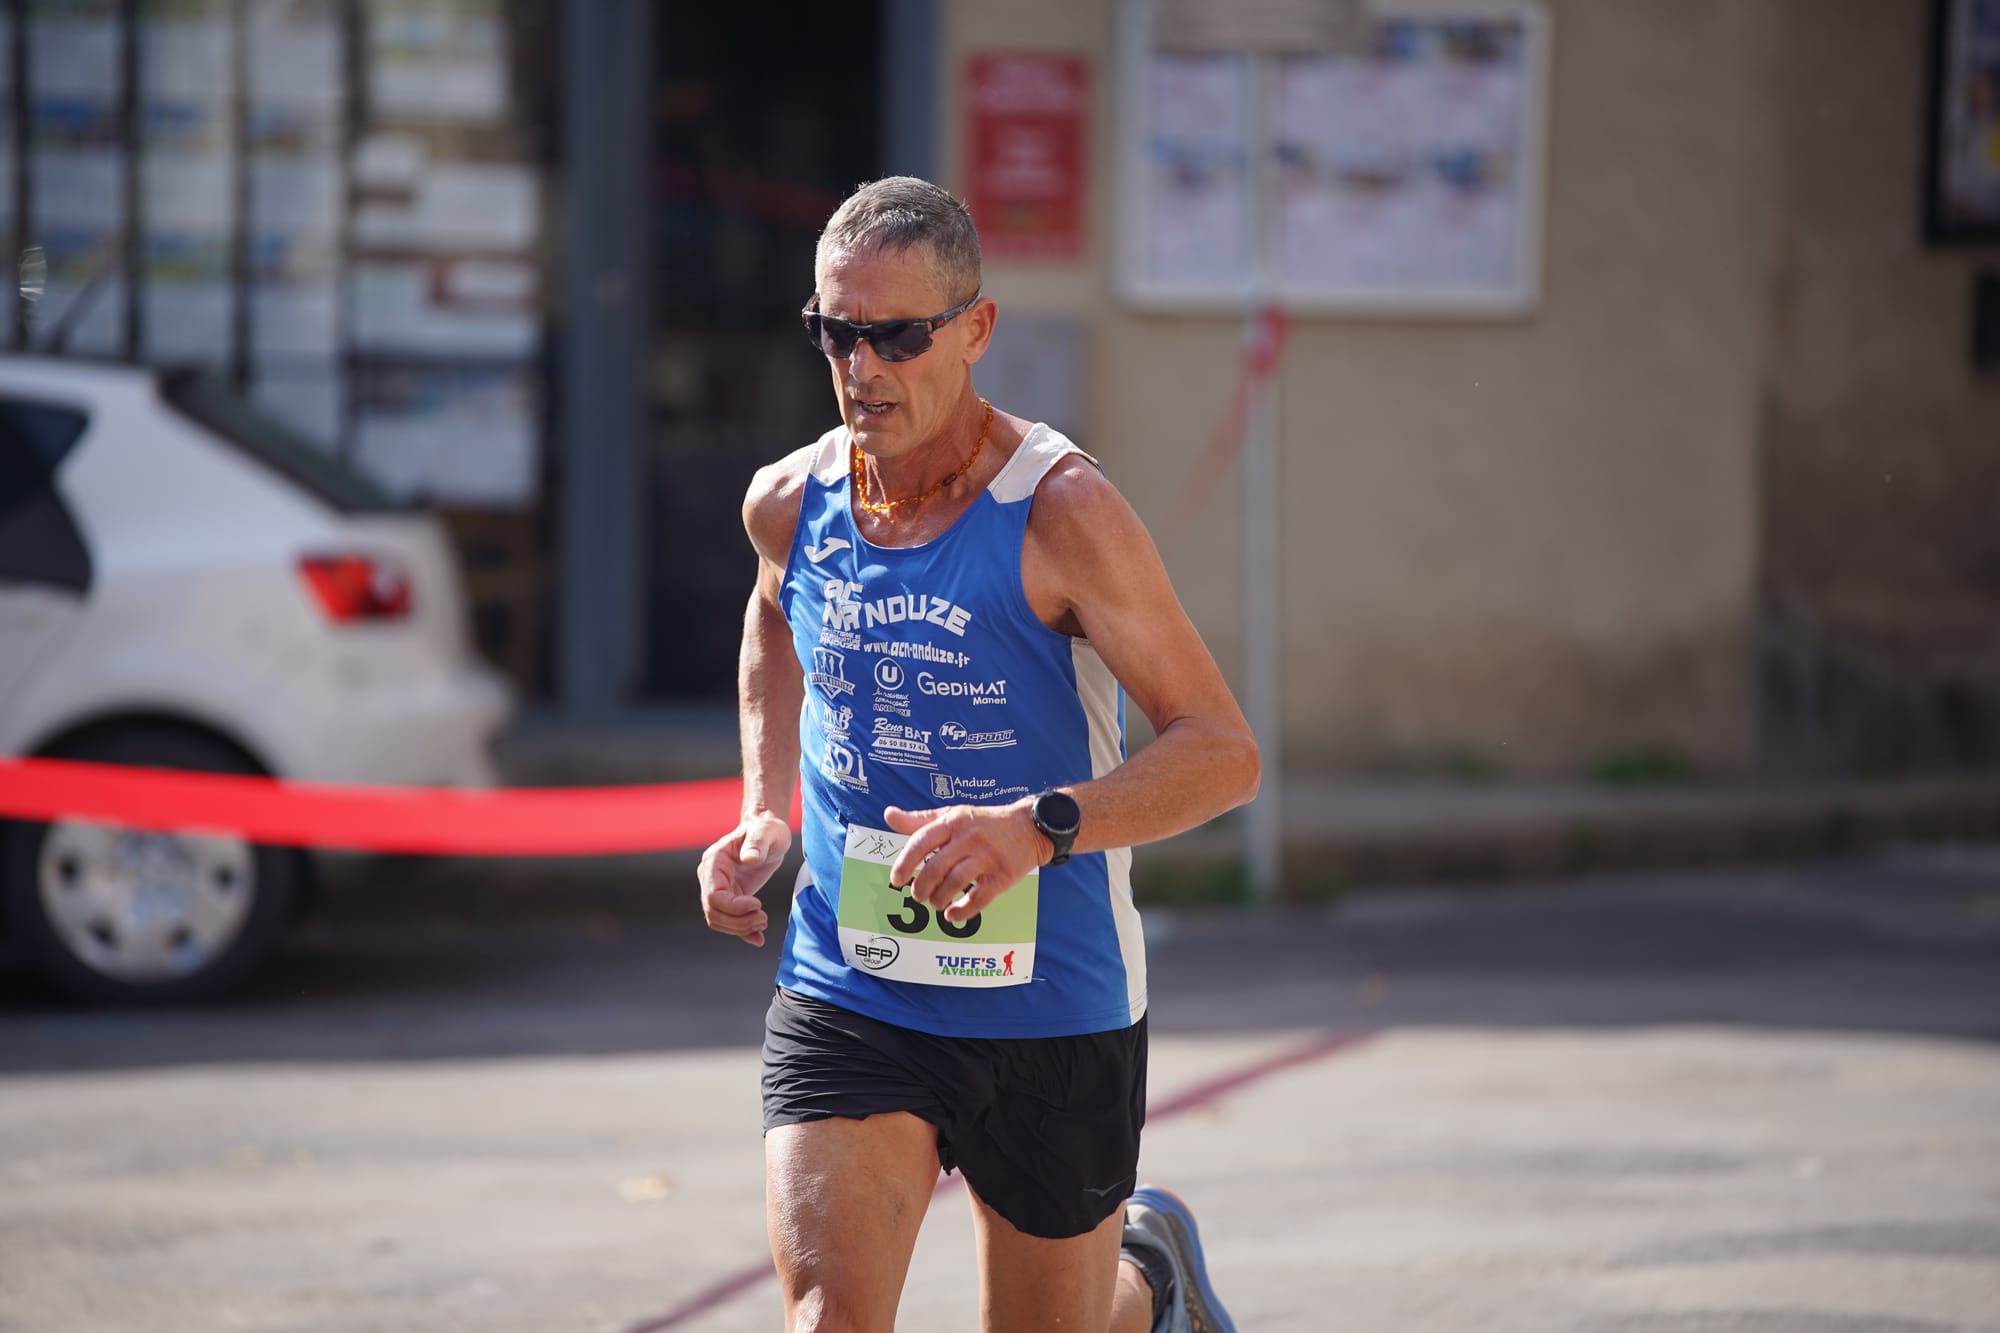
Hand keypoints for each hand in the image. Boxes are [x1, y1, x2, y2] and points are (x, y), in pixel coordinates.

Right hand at [698, 811, 791, 946]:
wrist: (767, 833)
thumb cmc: (766, 830)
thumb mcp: (766, 832)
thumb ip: (757, 843)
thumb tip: (750, 858)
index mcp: (714, 861)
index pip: (714, 895)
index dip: (734, 906)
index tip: (758, 904)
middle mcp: (711, 877)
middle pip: (713, 912)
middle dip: (738, 921)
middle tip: (763, 919)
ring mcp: (718, 888)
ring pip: (718, 920)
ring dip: (740, 928)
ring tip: (763, 922)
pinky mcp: (730, 897)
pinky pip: (729, 921)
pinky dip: (742, 933)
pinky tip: (758, 938)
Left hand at [883, 800, 1051, 926]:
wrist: (1031, 826)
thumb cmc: (986, 822)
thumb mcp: (954, 814)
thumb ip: (921, 819)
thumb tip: (889, 815)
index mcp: (954, 822)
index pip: (922, 841)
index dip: (905, 863)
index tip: (896, 880)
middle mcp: (970, 838)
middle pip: (936, 867)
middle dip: (921, 887)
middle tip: (917, 896)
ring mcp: (988, 857)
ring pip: (955, 883)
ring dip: (939, 899)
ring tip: (935, 903)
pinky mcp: (1003, 876)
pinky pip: (980, 898)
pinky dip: (963, 910)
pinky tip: (952, 915)